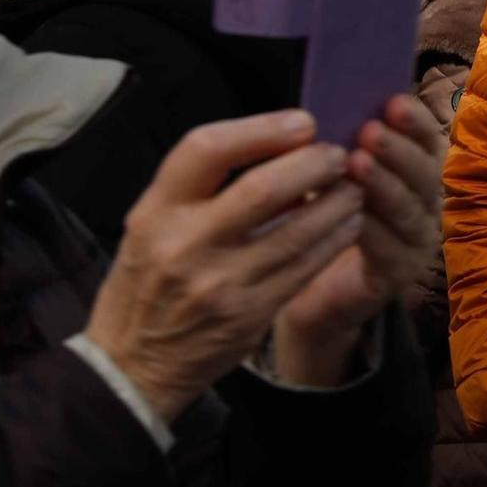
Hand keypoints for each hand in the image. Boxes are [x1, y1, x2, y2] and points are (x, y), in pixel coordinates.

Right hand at [85, 111, 364, 422]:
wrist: (131, 363)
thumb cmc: (147, 283)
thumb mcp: (148, 226)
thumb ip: (198, 188)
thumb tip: (272, 143)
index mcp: (155, 212)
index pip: (206, 149)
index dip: (262, 128)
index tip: (302, 122)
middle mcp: (185, 244)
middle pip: (263, 188)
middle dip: (312, 164)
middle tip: (338, 154)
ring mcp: (220, 283)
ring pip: (297, 230)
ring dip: (337, 202)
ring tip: (354, 186)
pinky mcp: (250, 315)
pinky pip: (307, 267)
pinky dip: (335, 240)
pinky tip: (349, 223)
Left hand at [273, 95, 446, 383]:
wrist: (301, 287)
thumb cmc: (314, 217)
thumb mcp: (327, 172)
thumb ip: (338, 142)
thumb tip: (328, 97)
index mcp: (414, 173)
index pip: (428, 141)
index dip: (416, 122)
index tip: (394, 101)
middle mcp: (425, 205)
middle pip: (426, 174)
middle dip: (399, 150)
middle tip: (371, 130)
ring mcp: (416, 243)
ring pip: (410, 210)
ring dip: (385, 185)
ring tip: (357, 164)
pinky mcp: (397, 277)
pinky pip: (391, 251)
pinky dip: (373, 231)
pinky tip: (353, 216)